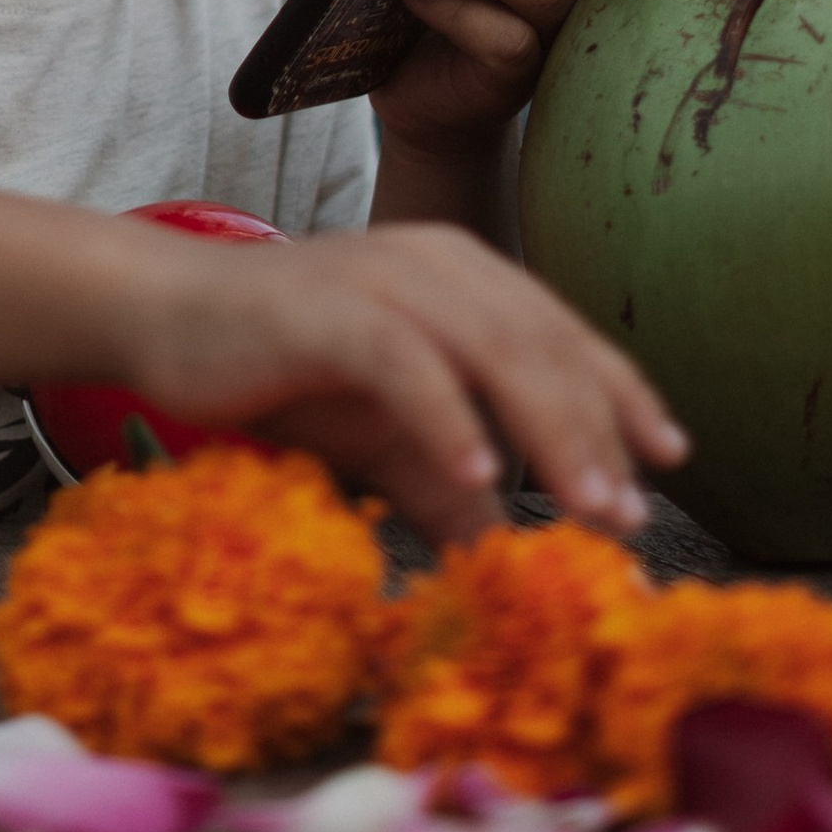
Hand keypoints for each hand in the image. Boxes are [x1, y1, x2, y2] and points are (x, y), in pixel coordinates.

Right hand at [112, 218, 684, 548]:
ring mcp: (379, 277)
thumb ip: (453, 489)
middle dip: (595, 429)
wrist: (164, 316)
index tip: (668, 460)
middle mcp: (435, 262)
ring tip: (583, 504)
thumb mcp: (386, 441)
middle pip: (540, 343)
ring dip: (545, 427)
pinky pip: (400, 356)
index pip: (563, 335)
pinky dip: (444, 412)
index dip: (620, 394)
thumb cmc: (284, 371)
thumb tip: (517, 570)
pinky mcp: (321, 306)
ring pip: (489, 345)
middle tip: (625, 515)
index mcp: (464, 276)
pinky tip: (476, 473)